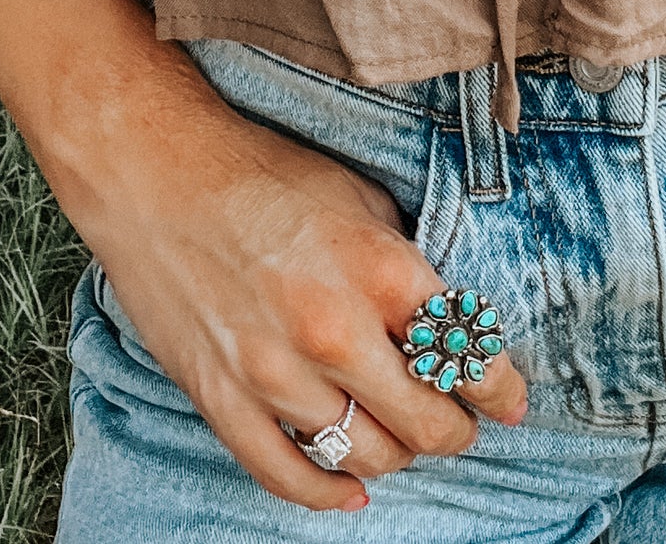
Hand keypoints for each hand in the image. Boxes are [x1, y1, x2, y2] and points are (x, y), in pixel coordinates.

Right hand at [70, 102, 526, 511]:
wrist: (157, 172)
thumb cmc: (263, 174)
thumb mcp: (360, 197)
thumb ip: (404, 263)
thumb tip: (446, 319)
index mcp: (379, 269)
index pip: (465, 355)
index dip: (497, 387)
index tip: (508, 400)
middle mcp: (333, 330)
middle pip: (424, 423)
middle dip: (455, 429)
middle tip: (460, 421)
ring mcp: (274, 373)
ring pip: (366, 456)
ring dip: (397, 454)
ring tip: (403, 435)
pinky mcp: (222, 399)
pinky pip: (287, 475)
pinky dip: (328, 493)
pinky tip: (353, 489)